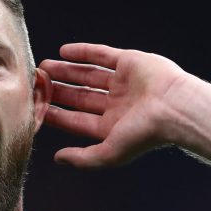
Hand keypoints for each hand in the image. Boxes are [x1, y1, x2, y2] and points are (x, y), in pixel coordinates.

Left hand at [39, 43, 193, 166]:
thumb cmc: (144, 134)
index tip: (37, 109)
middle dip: (59, 91)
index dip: (57, 115)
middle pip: (80, 96)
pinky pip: (102, 55)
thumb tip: (57, 159)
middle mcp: (118, 104)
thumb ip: (83, 158)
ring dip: (66, 71)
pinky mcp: (130, 62)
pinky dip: (83, 52)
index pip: (78, 120)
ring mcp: (124, 82)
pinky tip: (64, 51)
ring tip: (44, 67)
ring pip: (88, 75)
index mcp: (113, 126)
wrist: (174, 107)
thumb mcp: (109, 153)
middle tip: (37, 85)